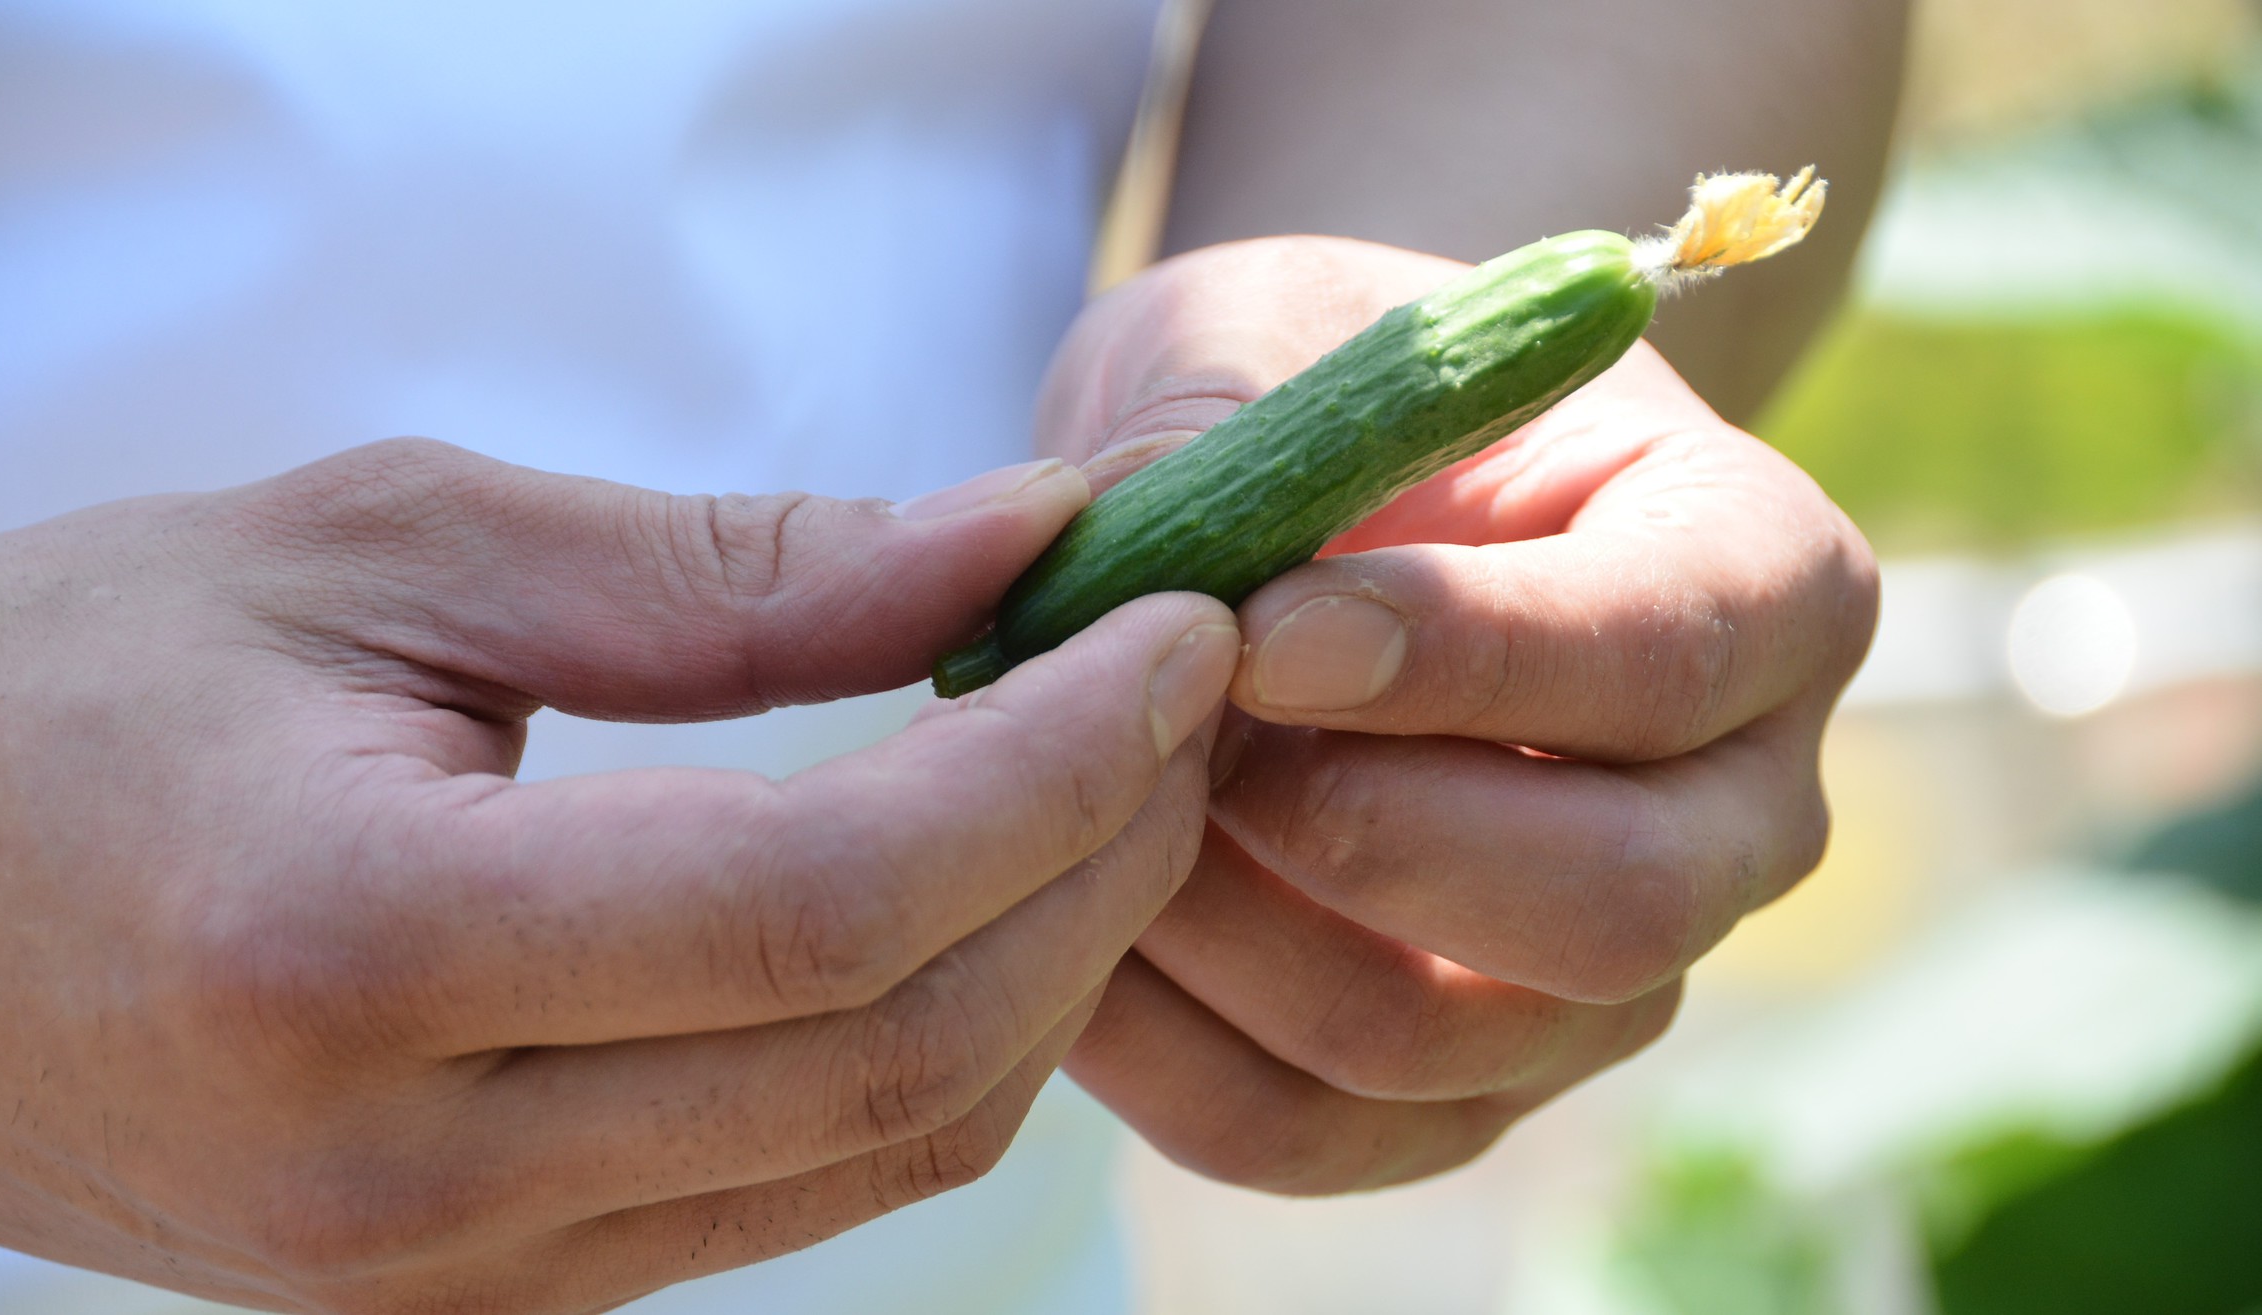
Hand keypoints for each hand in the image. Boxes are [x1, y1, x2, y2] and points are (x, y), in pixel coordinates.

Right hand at [0, 439, 1238, 1311]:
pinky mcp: (489, 1301)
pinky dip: (929, 1040)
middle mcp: (414, 1176)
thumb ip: (722, 573)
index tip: (1172, 628)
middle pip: (897, 1054)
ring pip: (880, 1150)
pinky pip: (794, 1189)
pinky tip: (967, 894)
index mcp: (350, 949)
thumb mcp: (382, 546)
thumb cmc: (73, 684)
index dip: (1053, 765)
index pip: (823, 905)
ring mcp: (456, 1279)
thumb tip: (1010, 545)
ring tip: (1103, 777)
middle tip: (1177, 690)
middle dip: (1099, 863)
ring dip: (1045, 962)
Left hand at [1044, 237, 1877, 1191]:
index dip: (1459, 656)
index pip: (1661, 655)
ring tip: (1081, 794)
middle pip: (1614, 907)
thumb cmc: (1315, 387)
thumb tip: (1139, 532)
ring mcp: (1605, 979)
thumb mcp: (1264, 328)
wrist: (1307, 509)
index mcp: (1761, 580)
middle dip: (1356, 827)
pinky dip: (1153, 1042)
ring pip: (1434, 1040)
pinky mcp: (1455, 1087)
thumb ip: (1219, 410)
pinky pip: (1302, 1130)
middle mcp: (1734, 810)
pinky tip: (1059, 907)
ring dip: (1224, 927)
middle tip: (1165, 730)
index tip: (1260, 631)